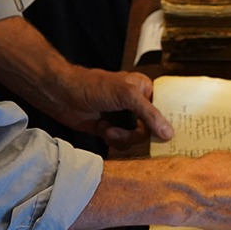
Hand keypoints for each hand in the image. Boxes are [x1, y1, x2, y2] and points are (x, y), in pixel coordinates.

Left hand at [51, 69, 174, 148]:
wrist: (61, 95)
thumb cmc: (93, 86)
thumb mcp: (126, 96)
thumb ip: (149, 115)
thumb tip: (168, 133)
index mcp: (145, 90)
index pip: (165, 109)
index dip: (165, 123)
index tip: (166, 137)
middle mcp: (137, 104)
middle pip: (151, 129)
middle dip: (136, 133)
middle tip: (124, 131)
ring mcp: (123, 117)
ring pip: (136, 138)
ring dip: (122, 137)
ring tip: (108, 129)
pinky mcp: (111, 129)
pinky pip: (122, 143)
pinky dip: (112, 139)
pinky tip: (102, 128)